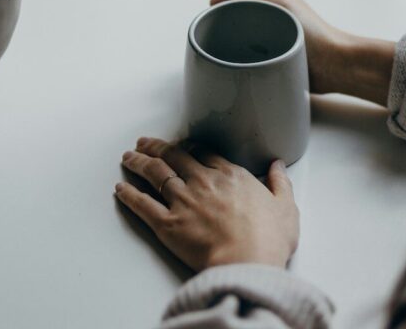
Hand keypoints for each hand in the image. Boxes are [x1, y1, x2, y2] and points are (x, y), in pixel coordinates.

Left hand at [115, 137, 298, 270]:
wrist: (247, 262)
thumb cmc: (269, 239)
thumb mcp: (286, 207)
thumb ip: (280, 183)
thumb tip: (278, 166)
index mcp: (230, 176)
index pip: (203, 153)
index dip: (188, 147)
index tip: (180, 145)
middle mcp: (203, 182)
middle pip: (174, 157)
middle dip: (156, 147)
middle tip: (144, 142)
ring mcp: (183, 201)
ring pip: (155, 174)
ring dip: (139, 163)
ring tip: (128, 157)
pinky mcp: (167, 224)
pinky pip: (142, 205)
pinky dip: (129, 195)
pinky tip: (120, 189)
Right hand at [211, 0, 395, 104]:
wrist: (333, 65)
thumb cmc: (311, 32)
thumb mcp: (278, 1)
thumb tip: (216, 0)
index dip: (222, 9)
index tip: (217, 24)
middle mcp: (269, 10)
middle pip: (234, 17)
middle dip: (226, 28)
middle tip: (223, 43)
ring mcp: (271, 32)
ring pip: (239, 37)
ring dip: (234, 46)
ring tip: (233, 56)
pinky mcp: (273, 53)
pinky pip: (249, 54)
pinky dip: (243, 59)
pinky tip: (241, 66)